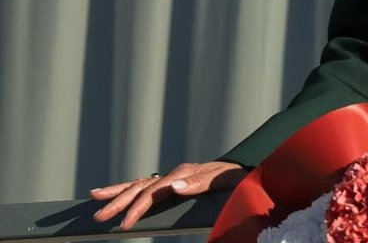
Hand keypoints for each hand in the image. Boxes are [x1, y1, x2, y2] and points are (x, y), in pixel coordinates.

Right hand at [90, 161, 246, 230]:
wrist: (244, 170)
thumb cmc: (236, 178)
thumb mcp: (223, 181)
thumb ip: (198, 183)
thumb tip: (171, 185)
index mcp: (183, 174)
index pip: (153, 193)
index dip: (137, 208)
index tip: (125, 225)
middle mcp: (174, 174)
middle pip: (140, 187)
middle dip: (118, 201)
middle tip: (98, 217)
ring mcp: (172, 177)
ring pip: (138, 184)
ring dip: (117, 192)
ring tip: (94, 196)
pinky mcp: (173, 182)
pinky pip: (146, 185)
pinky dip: (129, 188)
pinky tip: (117, 192)